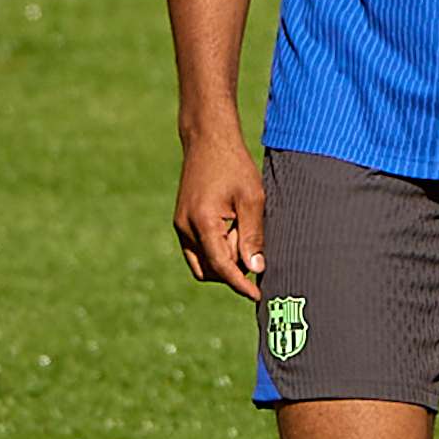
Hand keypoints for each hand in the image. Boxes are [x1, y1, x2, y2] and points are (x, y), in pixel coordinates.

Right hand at [173, 134, 266, 299]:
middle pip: (210, 270)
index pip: (221, 267)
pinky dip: (217, 251)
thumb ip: (253, 235)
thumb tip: (255, 268)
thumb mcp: (252, 199)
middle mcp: (185, 228)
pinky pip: (199, 250)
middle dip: (233, 269)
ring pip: (202, 263)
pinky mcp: (182, 222)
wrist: (208, 142)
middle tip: (253, 245)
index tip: (258, 296)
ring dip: (225, 261)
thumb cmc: (234, 166)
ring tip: (244, 234)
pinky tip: (236, 234)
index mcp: (201, 223)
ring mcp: (180, 226)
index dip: (240, 284)